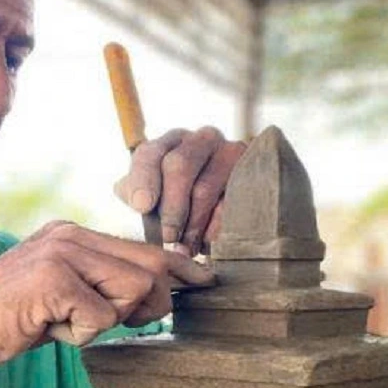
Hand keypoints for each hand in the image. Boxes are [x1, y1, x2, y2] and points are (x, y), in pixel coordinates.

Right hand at [0, 221, 212, 370]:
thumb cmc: (0, 319)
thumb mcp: (57, 297)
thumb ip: (98, 290)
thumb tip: (153, 301)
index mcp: (72, 236)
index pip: (144, 247)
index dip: (180, 267)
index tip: (206, 280)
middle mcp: (71, 236)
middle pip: (151, 271)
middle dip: (142, 309)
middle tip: (94, 323)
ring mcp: (62, 255)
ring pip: (134, 291)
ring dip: (106, 322)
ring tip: (61, 323)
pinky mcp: (53, 281)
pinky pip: (101, 319)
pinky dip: (79, 336)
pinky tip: (45, 328)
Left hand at [114, 127, 246, 254]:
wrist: (225, 205)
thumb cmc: (176, 204)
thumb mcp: (151, 196)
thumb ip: (135, 194)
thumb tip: (135, 199)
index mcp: (168, 144)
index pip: (149, 154)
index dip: (143, 180)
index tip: (141, 207)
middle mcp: (199, 139)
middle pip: (179, 166)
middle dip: (170, 208)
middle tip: (167, 237)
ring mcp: (229, 152)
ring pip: (205, 188)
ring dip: (192, 225)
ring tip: (184, 248)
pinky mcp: (251, 172)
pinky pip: (231, 203)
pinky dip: (216, 227)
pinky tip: (207, 243)